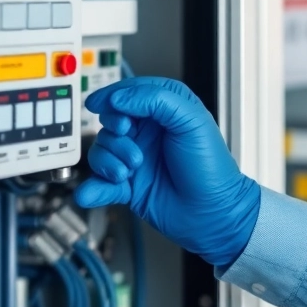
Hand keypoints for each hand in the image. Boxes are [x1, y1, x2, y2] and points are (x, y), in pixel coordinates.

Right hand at [74, 77, 260, 267]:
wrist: (212, 212)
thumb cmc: (210, 165)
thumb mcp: (191, 121)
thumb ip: (156, 100)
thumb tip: (119, 97)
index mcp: (165, 110)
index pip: (130, 93)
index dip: (112, 97)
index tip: (99, 104)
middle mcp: (147, 132)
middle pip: (110, 122)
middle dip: (114, 131)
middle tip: (127, 136)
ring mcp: (135, 159)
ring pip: (102, 150)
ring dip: (109, 160)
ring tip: (130, 171)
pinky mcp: (128, 185)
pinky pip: (99, 183)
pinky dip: (94, 188)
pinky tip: (94, 193)